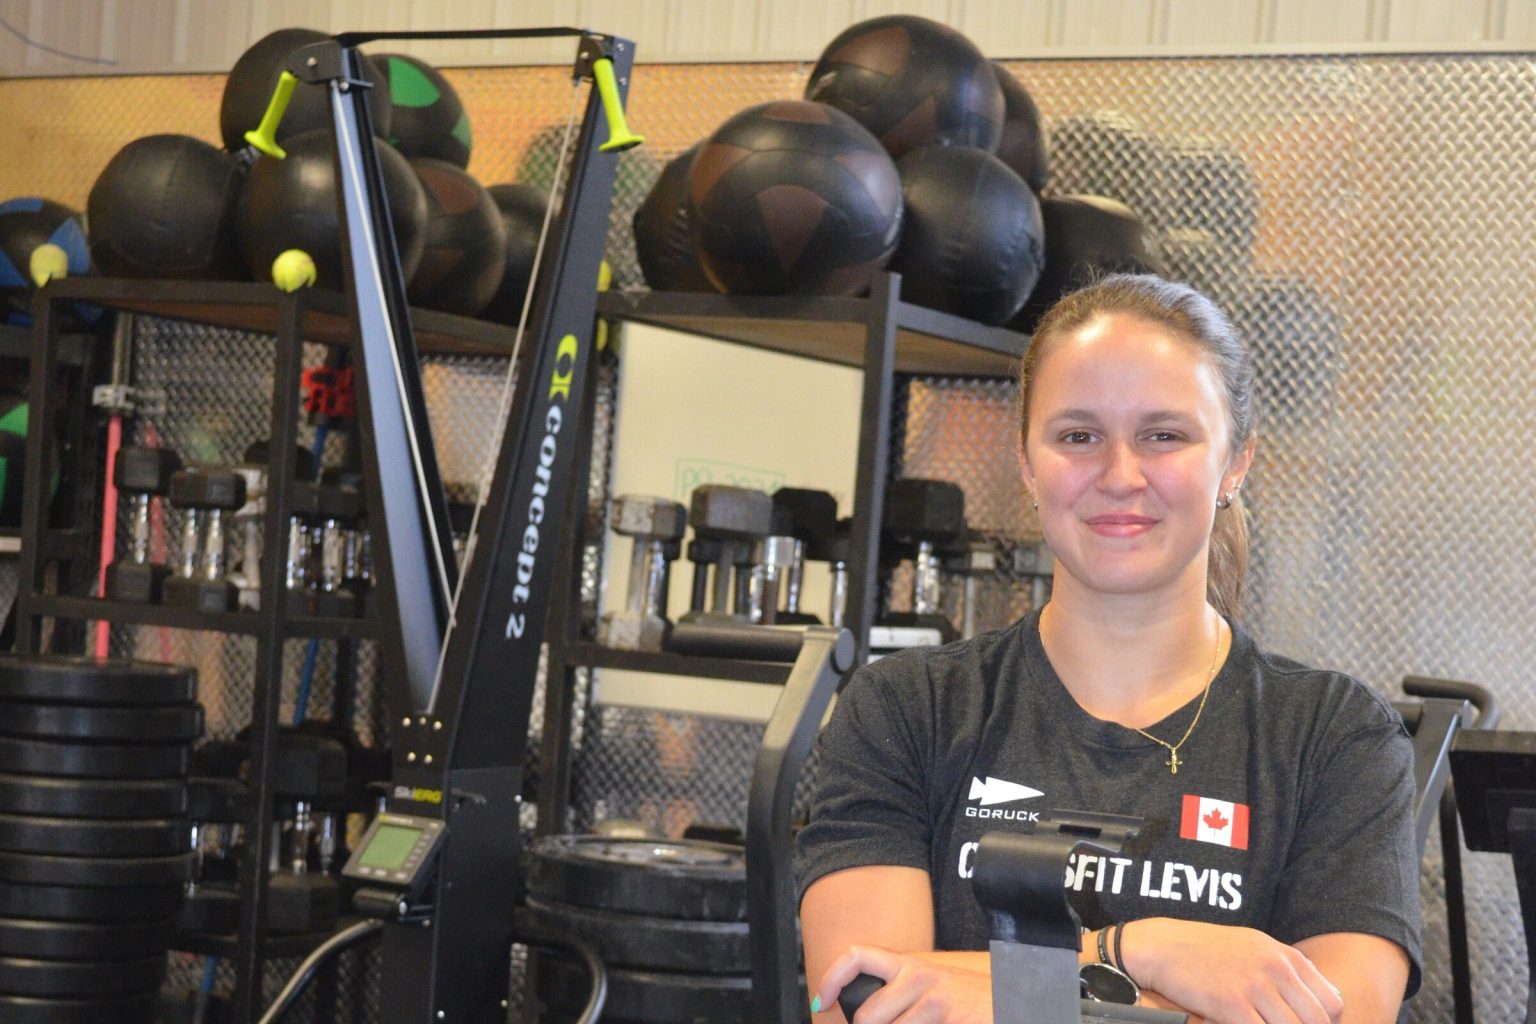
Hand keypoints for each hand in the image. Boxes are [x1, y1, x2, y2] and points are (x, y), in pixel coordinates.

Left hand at [814, 945, 991, 1023]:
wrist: (1012, 997)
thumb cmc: (967, 999)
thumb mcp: (930, 987)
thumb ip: (898, 995)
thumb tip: (863, 1016)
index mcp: (909, 965)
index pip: (857, 956)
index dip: (832, 977)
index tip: (823, 999)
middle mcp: (918, 977)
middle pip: (867, 1016)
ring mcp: (934, 1001)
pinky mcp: (949, 1019)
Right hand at [1123, 918, 1343, 1023]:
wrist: (1162, 947)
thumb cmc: (1206, 949)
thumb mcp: (1253, 946)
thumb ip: (1286, 969)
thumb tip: (1317, 999)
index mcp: (1285, 956)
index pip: (1332, 1003)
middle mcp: (1276, 969)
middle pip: (1318, 1021)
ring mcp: (1255, 988)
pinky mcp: (1232, 1006)